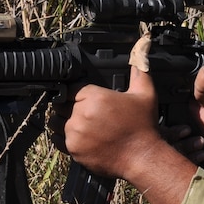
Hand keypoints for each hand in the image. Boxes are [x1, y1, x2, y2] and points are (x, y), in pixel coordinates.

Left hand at [48, 64, 198, 203]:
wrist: (142, 158)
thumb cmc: (143, 127)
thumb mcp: (145, 93)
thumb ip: (139, 69)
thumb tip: (143, 46)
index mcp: (95, 97)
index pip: (72, 89)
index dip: (78, 93)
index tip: (86, 99)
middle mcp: (81, 114)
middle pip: (62, 105)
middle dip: (70, 107)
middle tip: (86, 113)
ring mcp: (75, 133)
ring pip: (58, 122)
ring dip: (65, 122)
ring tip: (82, 125)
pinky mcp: (73, 150)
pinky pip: (59, 140)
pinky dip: (66, 138)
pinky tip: (81, 138)